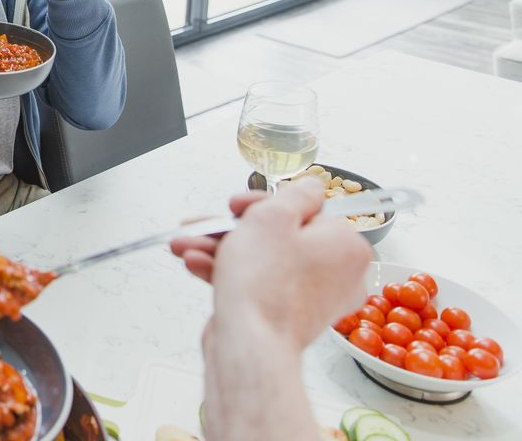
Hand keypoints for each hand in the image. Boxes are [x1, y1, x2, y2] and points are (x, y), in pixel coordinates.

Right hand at [170, 180, 370, 350]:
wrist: (250, 345)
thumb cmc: (265, 284)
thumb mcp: (274, 217)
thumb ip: (295, 194)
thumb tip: (311, 187)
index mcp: (346, 245)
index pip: (305, 210)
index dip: (263, 204)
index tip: (237, 206)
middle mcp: (337, 274)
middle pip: (280, 235)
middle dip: (232, 229)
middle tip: (206, 225)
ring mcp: (313, 298)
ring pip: (262, 260)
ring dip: (221, 250)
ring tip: (186, 246)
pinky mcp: (288, 316)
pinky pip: (259, 284)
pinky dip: (228, 273)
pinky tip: (197, 265)